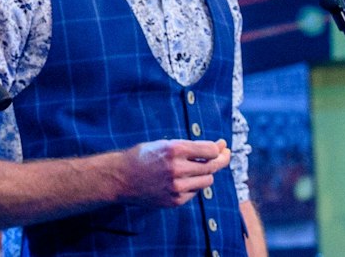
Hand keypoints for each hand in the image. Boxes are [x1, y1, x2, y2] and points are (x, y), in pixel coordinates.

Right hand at [113, 139, 230, 207]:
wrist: (120, 177)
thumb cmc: (142, 157)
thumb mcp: (163, 144)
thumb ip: (190, 147)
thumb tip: (219, 147)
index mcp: (173, 149)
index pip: (210, 150)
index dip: (218, 148)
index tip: (221, 147)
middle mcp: (177, 168)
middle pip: (212, 166)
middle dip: (221, 160)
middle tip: (224, 155)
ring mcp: (177, 186)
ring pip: (207, 180)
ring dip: (205, 174)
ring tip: (194, 169)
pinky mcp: (176, 200)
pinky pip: (195, 192)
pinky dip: (192, 185)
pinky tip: (181, 180)